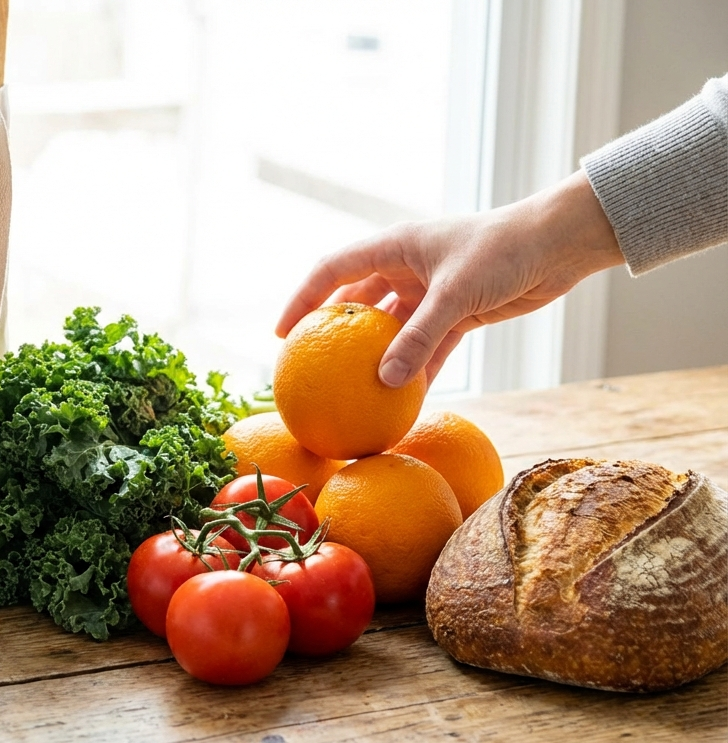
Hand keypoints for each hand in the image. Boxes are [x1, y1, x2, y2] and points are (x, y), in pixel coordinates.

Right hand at [275, 171, 625, 386]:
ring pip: (393, 331)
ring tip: (353, 393)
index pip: (332, 270)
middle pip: (357, 303)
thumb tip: (385, 382)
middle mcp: (406, 267)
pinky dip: (417, 370)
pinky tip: (405, 401)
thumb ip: (419, 338)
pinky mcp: (458, 312)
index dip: (302, 300)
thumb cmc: (504, 250)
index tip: (281, 334)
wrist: (560, 243)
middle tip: (310, 368)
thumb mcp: (455, 294)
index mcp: (395, 246)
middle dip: (333, 334)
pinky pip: (427, 346)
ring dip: (377, 359)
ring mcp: (431, 291)